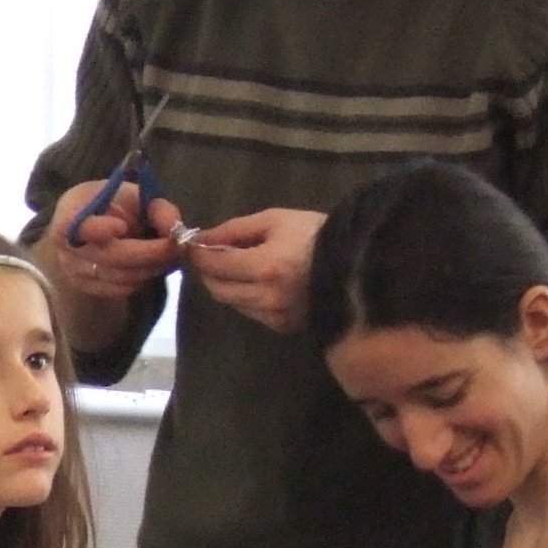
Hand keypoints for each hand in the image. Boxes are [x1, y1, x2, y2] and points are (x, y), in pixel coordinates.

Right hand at [43, 177, 187, 334]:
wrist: (95, 222)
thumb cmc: (114, 204)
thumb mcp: (136, 196)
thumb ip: (157, 208)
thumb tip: (174, 228)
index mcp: (69, 213)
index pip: (74, 227)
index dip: (98, 229)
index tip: (122, 226)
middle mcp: (64, 246)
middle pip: (108, 257)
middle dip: (148, 253)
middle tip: (176, 246)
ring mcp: (73, 270)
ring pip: (119, 277)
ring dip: (150, 268)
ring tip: (170, 254)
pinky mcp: (86, 288)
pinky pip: (120, 289)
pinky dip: (142, 279)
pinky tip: (153, 265)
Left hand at [182, 204, 326, 334]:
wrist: (355, 263)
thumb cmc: (315, 234)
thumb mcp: (275, 220)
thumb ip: (235, 230)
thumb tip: (203, 239)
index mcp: (265, 267)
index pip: (214, 265)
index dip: (198, 255)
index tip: (192, 246)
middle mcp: (266, 297)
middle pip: (217, 289)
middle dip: (209, 272)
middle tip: (211, 256)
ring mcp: (275, 316)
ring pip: (232, 303)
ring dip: (226, 285)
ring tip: (236, 267)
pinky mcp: (283, 327)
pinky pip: (251, 312)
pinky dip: (245, 297)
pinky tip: (257, 282)